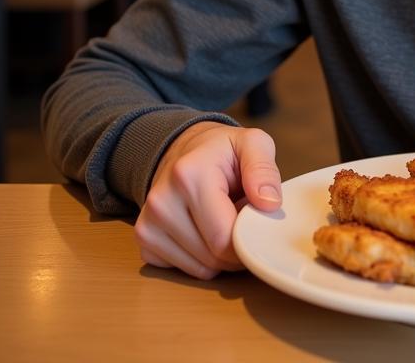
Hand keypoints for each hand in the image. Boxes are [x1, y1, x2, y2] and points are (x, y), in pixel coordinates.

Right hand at [134, 121, 281, 279]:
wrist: (185, 150)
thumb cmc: (223, 150)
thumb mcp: (252, 143)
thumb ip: (264, 169)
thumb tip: (269, 204)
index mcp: (189, 175)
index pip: (223, 237)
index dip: (248, 241)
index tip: (258, 225)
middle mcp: (162, 202)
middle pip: (212, 257)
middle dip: (237, 248)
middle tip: (243, 219)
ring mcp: (147, 225)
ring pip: (199, 269)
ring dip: (220, 254)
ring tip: (224, 220)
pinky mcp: (145, 241)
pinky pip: (184, 270)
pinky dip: (202, 258)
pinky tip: (205, 230)